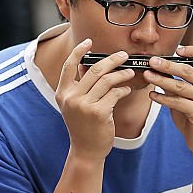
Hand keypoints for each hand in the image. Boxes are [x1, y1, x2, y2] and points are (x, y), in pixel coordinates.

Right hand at [55, 39, 135, 160]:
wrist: (86, 151)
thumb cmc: (83, 126)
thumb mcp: (76, 105)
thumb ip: (80, 85)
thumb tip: (87, 64)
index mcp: (62, 93)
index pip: (68, 66)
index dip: (78, 51)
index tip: (88, 42)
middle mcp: (71, 98)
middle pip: (93, 70)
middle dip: (111, 60)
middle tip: (123, 55)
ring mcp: (84, 105)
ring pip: (106, 80)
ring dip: (121, 74)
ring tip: (129, 72)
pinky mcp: (99, 113)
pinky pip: (114, 94)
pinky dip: (123, 90)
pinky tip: (127, 90)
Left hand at [145, 46, 192, 158]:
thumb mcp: (187, 99)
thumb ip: (176, 86)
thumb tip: (158, 72)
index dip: (192, 50)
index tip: (177, 50)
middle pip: (188, 70)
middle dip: (168, 64)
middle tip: (152, 61)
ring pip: (180, 86)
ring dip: (161, 80)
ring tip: (147, 75)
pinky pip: (178, 102)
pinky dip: (163, 98)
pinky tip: (152, 95)